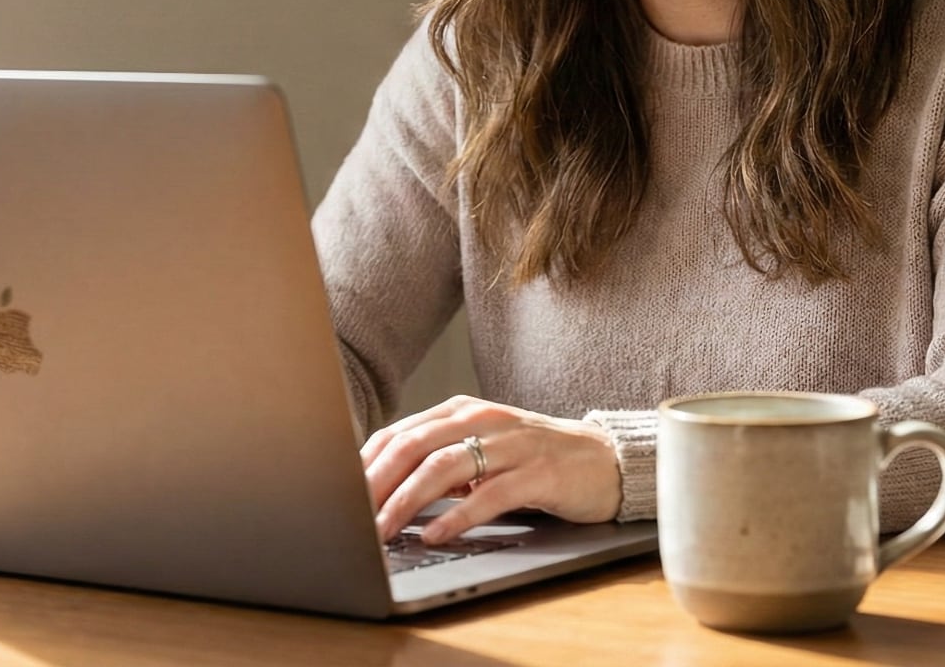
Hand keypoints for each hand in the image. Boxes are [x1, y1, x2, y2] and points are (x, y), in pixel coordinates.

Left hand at [361, 394, 622, 544]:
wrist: (605, 461)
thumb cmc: (535, 460)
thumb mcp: (482, 453)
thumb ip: (440, 462)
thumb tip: (384, 492)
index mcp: (461, 412)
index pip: (399, 432)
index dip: (365, 463)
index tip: (339, 493)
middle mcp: (482, 419)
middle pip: (413, 446)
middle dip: (376, 483)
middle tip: (350, 515)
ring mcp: (511, 444)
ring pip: (444, 467)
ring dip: (407, 500)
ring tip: (383, 529)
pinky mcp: (538, 472)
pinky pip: (490, 494)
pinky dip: (457, 515)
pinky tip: (435, 533)